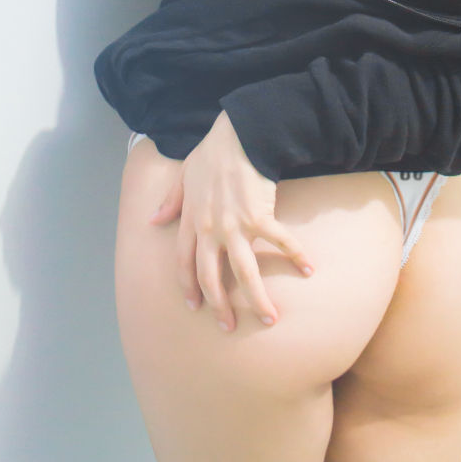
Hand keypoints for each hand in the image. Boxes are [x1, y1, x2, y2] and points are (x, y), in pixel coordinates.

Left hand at [149, 112, 315, 332]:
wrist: (238, 135)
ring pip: (245, 272)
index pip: (185, 264)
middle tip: (229, 327)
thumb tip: (153, 221)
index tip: (196, 307)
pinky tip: (308, 268)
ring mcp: (236, 225)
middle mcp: (211, 229)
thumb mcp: (184, 176)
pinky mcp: (260, 216)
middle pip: (212, 277)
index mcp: (192, 221)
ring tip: (270, 318)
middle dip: (220, 306)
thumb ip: (170, 202)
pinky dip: (295, 255)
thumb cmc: (212, 153)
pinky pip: (279, 242)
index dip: (189, 288)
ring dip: (257, 298)